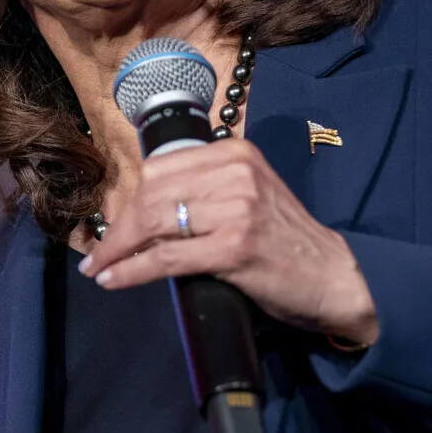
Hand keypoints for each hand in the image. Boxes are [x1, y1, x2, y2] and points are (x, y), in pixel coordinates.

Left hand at [80, 138, 378, 344]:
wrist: (334, 276)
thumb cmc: (283, 239)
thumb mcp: (246, 194)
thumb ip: (204, 187)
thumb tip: (142, 204)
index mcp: (233, 153)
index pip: (160, 169)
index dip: (128, 200)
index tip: (113, 225)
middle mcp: (235, 173)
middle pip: (151, 194)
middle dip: (118, 228)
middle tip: (98, 254)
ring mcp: (236, 209)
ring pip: (154, 224)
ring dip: (117, 250)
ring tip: (99, 267)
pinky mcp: (234, 248)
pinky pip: (166, 257)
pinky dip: (132, 270)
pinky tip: (112, 280)